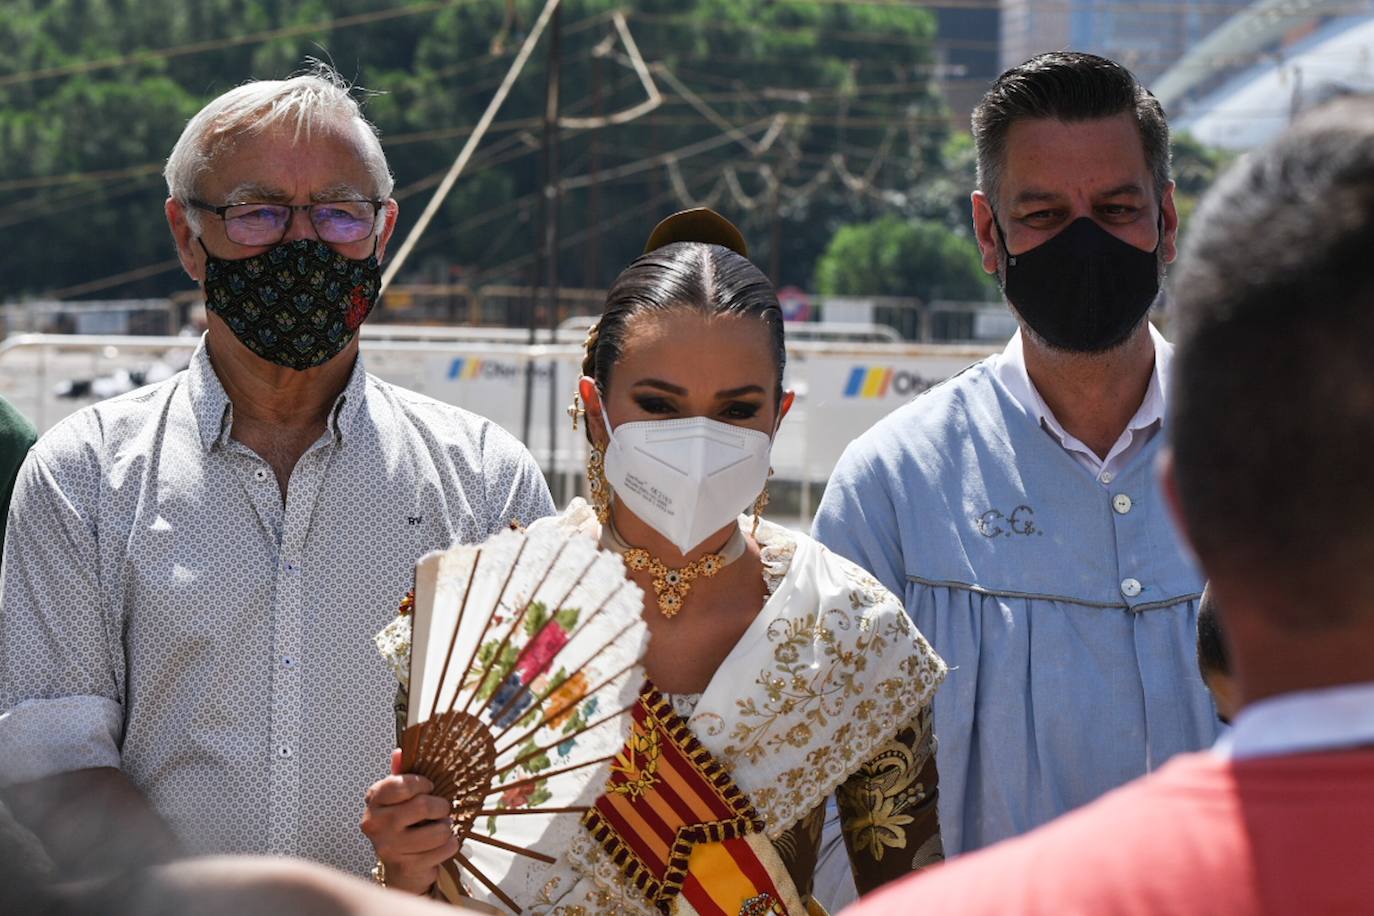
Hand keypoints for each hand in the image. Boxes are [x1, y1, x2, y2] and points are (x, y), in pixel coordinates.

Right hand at [361, 749, 459, 894]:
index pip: (401, 784)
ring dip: (446, 828)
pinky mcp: (405, 866)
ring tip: (440, 828)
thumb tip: (400, 751)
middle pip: (423, 806)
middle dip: (441, 806)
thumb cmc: (402, 824)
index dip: (422, 783)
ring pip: (438, 830)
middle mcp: (376, 823)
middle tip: (442, 809)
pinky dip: (450, 845)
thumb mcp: (399, 798)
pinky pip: (444, 849)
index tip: (430, 787)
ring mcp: (389, 847)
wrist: (399, 868)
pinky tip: (440, 845)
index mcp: (374, 800)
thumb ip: (400, 775)